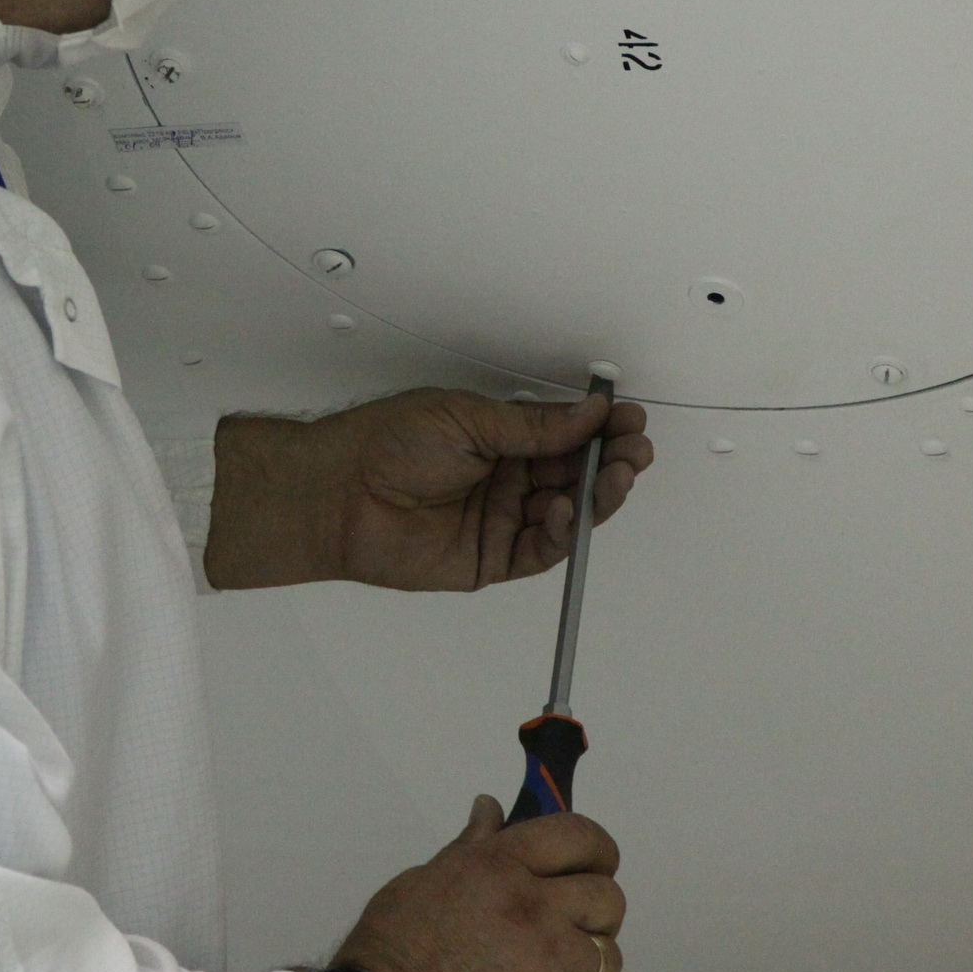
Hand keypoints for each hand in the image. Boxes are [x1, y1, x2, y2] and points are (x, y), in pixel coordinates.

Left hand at [205, 388, 652, 590]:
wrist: (339, 493)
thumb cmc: (385, 444)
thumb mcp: (468, 418)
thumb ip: (534, 425)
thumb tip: (588, 413)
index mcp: (501, 436)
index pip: (567, 435)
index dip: (600, 429)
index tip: (627, 418)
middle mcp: (506, 478)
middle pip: (576, 474)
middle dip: (610, 460)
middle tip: (633, 448)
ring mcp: (501, 519)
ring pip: (568, 513)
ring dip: (596, 495)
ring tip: (613, 474)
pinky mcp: (490, 559)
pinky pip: (540, 549)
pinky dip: (560, 530)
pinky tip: (562, 506)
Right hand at [324, 795, 625, 971]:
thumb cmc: (391, 953)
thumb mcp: (421, 884)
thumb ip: (470, 849)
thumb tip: (491, 808)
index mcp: (501, 867)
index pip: (579, 836)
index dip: (596, 849)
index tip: (595, 864)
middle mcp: (537, 908)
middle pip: (607, 898)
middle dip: (594, 911)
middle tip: (564, 929)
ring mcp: (553, 965)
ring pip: (605, 957)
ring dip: (580, 968)